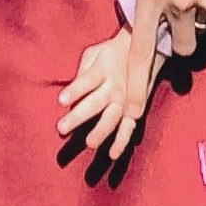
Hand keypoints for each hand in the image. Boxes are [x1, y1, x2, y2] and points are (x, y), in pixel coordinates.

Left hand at [58, 29, 158, 160]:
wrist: (144, 50)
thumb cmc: (110, 54)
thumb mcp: (95, 53)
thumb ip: (83, 70)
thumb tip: (72, 91)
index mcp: (103, 69)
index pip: (86, 80)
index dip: (75, 90)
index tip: (61, 101)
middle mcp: (115, 86)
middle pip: (96, 102)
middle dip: (79, 116)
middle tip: (61, 129)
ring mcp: (126, 100)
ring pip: (112, 118)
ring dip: (101, 131)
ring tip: (90, 144)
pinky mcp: (135, 110)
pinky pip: (128, 127)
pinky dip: (122, 141)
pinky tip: (112, 155)